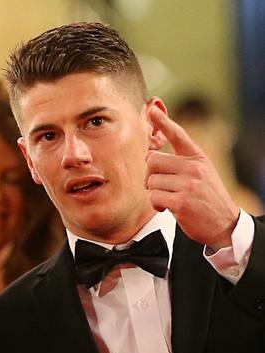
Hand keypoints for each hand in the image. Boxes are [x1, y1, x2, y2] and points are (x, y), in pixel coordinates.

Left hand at [145, 105, 239, 249]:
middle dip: (149, 176)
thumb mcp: (200, 173)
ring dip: (154, 194)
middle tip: (157, 186)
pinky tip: (166, 208)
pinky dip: (155, 205)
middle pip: (152, 161)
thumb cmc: (206, 199)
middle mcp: (193, 167)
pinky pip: (154, 198)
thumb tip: (149, 155)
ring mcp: (188, 184)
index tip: (151, 110)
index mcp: (197, 157)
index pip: (178, 135)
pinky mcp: (181, 202)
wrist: (223, 223)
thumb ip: (179, 163)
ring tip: (167, 199)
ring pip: (151, 182)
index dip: (163, 121)